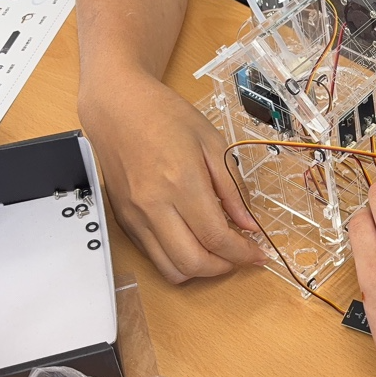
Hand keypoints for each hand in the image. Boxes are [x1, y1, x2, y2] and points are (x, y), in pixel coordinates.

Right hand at [79, 70, 265, 281]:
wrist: (117, 107)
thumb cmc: (165, 116)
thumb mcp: (211, 142)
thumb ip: (232, 188)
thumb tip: (248, 225)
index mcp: (180, 182)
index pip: (216, 237)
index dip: (243, 253)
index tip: (258, 254)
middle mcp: (154, 205)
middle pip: (193, 262)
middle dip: (223, 267)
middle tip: (240, 255)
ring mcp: (135, 216)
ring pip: (170, 268)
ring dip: (200, 269)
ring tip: (218, 253)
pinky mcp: (124, 220)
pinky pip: (153, 256)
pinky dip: (178, 259)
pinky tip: (194, 241)